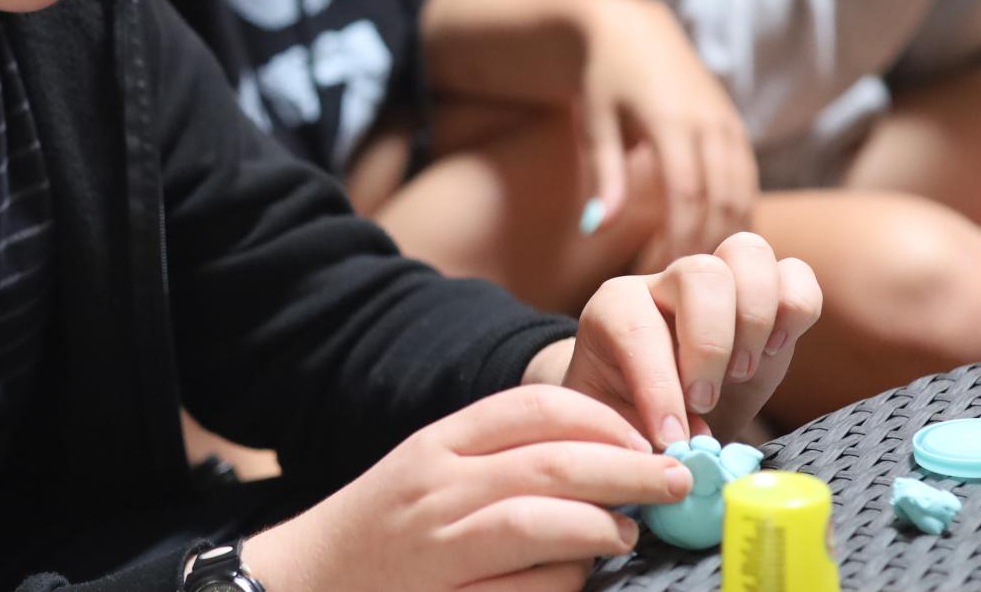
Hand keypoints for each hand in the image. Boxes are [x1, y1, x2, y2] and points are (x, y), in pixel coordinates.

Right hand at [246, 385, 693, 591]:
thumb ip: (502, 457)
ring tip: (626, 534)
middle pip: (551, 462)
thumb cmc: (386, 528)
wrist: (305, 582)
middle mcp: (436, 487)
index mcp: (439, 442)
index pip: (534, 407)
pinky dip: (563, 585)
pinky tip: (579, 580)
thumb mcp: (433, 471)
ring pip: (539, 525)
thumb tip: (607, 454)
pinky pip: (523, 591)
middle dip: (629, 470)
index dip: (605, 419)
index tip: (647, 438)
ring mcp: (437, 547)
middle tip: (675, 481)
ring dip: (600, 529)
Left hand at [557, 233, 821, 446]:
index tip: (671, 437)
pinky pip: (797, 274)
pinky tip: (774, 352)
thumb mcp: (617, 430)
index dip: (657, 385)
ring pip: (748, 253)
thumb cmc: (631, 420)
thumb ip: (638, 434)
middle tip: (706, 400)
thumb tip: (689, 442)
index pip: (635, 326)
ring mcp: (722, 282)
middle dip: (710, 343)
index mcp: (615, 309)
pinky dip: (796, 310)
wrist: (663, 414)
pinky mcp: (769, 298)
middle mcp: (667, 283)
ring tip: (742, 373)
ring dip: (754, 319)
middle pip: (699, 273)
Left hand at [575, 0, 756, 262]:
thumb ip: (602, 174)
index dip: (680, 240)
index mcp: (671, 119)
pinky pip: (748, 178)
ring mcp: (728, 122)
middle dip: (708, 247)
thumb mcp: (593, 120)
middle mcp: (709, 120)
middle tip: (688, 292)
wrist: (630, 29)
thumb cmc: (601, 78)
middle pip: (723, 199)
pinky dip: (739, 214)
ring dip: (728, 236)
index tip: (665, 278)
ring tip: (705, 276)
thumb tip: (595, 229)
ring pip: (744, 191)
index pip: (687, 195)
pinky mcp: (736, 125)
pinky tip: (721, 244)